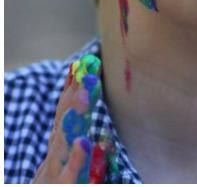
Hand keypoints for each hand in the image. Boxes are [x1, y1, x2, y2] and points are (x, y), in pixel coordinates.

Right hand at [34, 55, 102, 182]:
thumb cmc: (58, 186)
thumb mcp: (70, 167)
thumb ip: (82, 152)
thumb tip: (98, 135)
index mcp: (60, 147)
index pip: (66, 113)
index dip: (74, 89)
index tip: (85, 64)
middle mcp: (56, 154)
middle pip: (65, 120)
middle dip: (76, 94)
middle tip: (90, 69)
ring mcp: (56, 169)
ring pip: (65, 140)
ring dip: (74, 116)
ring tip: (85, 94)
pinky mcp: (62, 186)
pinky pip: (70, 173)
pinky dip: (77, 158)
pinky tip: (84, 142)